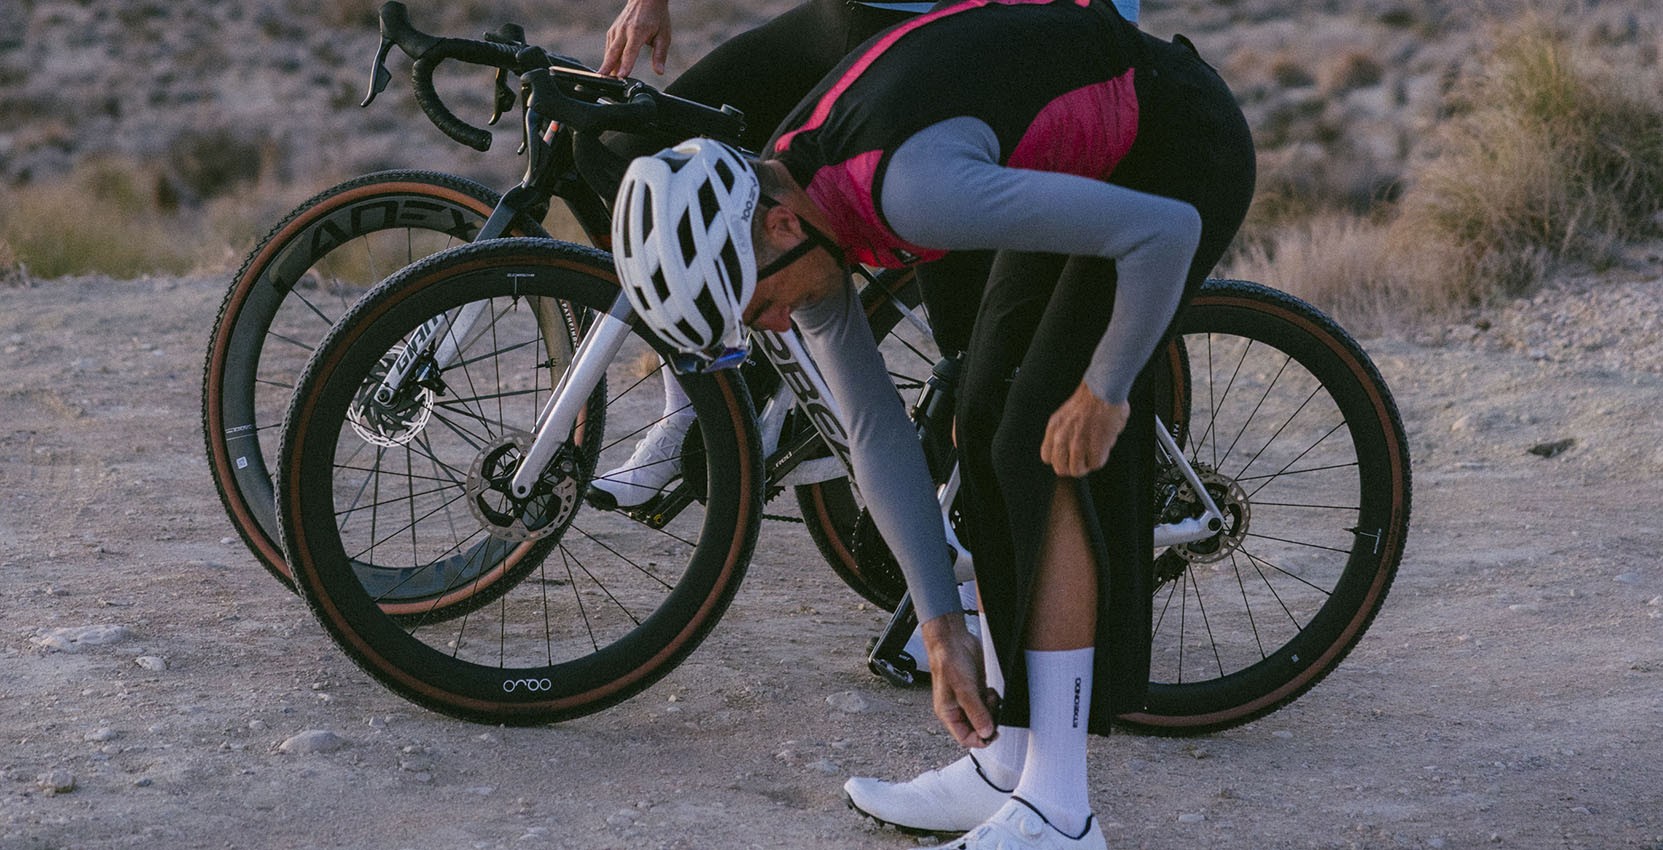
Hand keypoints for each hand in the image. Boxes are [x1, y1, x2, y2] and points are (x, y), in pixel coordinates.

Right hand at [599, 0, 671, 76]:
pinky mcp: (612, 31)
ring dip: (606, 65)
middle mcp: (624, 30)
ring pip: (609, 51)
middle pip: (614, 52)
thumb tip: (659, 72)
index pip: (630, 51)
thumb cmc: (656, 17)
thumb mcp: (663, 36)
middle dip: (608, 67)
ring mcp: (616, 30)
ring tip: (604, 79)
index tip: (621, 76)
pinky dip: (608, 58)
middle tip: (604, 81)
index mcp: (638, 31)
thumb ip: (660, 55)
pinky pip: (609, 47)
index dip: (625, 65)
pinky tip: (608, 69)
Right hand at [920, 613, 997, 747]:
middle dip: (987, 721)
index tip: (993, 734)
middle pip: (976, 728)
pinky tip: (990, 691)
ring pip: (984, 716)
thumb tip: (986, 732)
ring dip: (992, 709)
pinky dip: (993, 700)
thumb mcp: (964, 689)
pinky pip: (988, 703)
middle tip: (992, 709)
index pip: (965, 737)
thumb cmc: (948, 661)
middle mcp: (957, 708)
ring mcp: (968, 699)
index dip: (979, 739)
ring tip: (990, 697)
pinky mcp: (976, 689)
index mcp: (948, 713)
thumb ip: (976, 712)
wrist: (952, 639)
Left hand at [1041, 383, 1129, 477]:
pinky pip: (1095, 464)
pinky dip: (1101, 458)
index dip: (1060, 460)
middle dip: (1073, 467)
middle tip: (1084, 460)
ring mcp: (1078, 443)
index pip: (1047, 457)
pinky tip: (1104, 447)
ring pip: (1078, 470)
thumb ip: (1062, 433)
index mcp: (1053, 428)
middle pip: (1061, 469)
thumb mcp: (1064, 415)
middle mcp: (1062, 437)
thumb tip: (1069, 452)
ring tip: (1095, 453)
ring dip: (1087, 464)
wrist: (1102, 389)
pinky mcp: (1095, 446)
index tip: (1069, 457)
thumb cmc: (1088, 401)